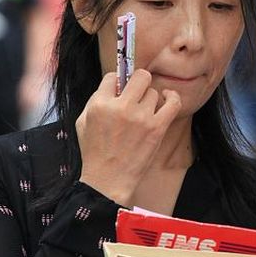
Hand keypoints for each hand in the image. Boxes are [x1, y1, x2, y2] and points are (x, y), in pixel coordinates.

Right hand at [76, 69, 180, 204]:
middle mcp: (121, 107)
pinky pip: (173, 102)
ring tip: (143, 113)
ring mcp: (141, 117)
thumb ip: (94, 101)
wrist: (108, 180)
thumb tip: (112, 85)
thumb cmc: (94, 152)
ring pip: (154, 93)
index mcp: (100, 104)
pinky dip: (173, 97)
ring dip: (150, 100)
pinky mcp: (157, 128)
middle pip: (140, 77)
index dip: (117, 83)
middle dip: (139, 82)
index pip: (113, 77)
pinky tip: (168, 98)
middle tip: (136, 94)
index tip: (120, 91)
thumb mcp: (82, 123)